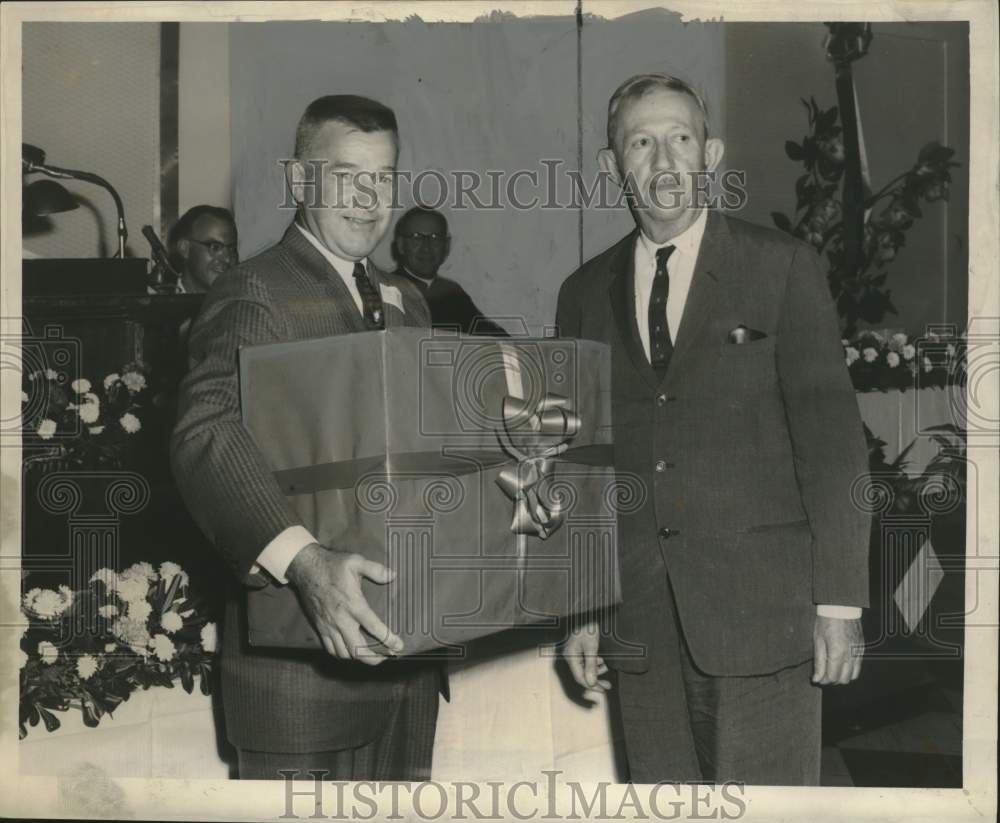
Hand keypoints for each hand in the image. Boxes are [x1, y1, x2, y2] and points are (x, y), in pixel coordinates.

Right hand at [286, 543, 402, 663]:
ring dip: (358, 658)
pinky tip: (351, 652)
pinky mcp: (320, 627)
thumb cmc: (333, 565)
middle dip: (374, 658)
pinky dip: (342, 655)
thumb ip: (376, 569)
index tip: (399, 645)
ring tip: (371, 656)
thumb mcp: (356, 561)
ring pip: (344, 653)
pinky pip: (330, 649)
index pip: (374, 627)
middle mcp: (341, 619)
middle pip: (358, 649)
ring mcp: (329, 626)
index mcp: (353, 604)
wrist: (306, 568)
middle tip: (387, 656)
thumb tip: (393, 575)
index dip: (388, 639)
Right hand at [561, 621, 610, 696]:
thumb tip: (591, 684)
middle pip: (582, 674)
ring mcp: (574, 652)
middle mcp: (570, 656)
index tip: (603, 690)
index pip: (579, 677)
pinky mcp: (579, 649)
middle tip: (608, 685)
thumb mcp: (592, 647)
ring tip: (606, 666)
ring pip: (585, 668)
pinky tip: (602, 660)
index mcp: (570, 656)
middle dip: (596, 680)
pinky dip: (595, 663)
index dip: (591, 685)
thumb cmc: (588, 627)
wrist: (588, 612)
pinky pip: (586, 661)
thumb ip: (591, 666)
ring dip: (596, 670)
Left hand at [812, 616, 863, 684]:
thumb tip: (816, 678)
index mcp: (837, 653)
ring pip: (853, 676)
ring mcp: (859, 652)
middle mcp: (851, 655)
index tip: (816, 678)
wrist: (841, 607)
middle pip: (844, 679)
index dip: (823, 680)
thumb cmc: (827, 622)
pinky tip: (841, 664)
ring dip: (842, 676)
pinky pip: (858, 667)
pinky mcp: (862, 649)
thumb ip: (819, 662)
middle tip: (823, 675)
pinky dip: (850, 670)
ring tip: (831, 670)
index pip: (832, 677)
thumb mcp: (818, 641)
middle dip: (832, 680)